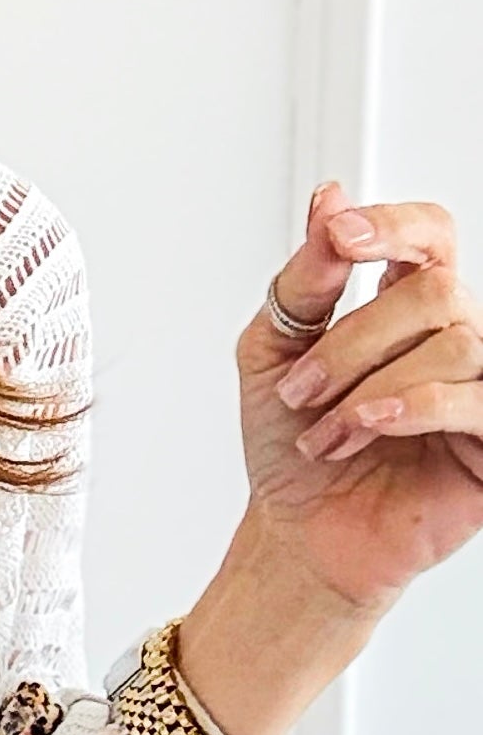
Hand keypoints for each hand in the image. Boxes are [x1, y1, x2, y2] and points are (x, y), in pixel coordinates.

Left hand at [241, 182, 482, 609]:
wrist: (297, 537)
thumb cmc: (290, 448)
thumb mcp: (273, 353)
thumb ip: (304, 281)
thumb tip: (330, 197)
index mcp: (405, 308)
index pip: (430, 234)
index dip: (393, 224)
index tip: (338, 237)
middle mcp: (453, 339)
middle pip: (436, 290)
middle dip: (353, 338)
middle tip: (299, 390)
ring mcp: (478, 390)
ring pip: (456, 341)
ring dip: (368, 385)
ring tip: (324, 431)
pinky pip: (473, 398)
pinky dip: (409, 406)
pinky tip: (365, 428)